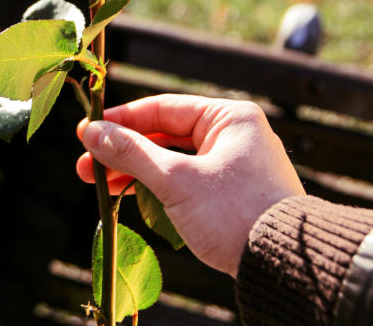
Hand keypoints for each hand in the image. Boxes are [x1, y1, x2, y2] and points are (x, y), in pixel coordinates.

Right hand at [76, 95, 304, 276]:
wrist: (285, 265)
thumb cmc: (235, 213)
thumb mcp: (176, 180)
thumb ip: (132, 153)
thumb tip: (92, 132)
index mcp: (229, 117)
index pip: (164, 107)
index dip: (122, 120)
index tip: (87, 131)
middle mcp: (234, 135)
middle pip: (166, 134)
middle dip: (125, 151)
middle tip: (86, 166)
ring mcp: (235, 165)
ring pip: (175, 159)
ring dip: (138, 171)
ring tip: (102, 185)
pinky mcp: (233, 192)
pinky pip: (187, 180)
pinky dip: (159, 186)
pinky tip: (133, 196)